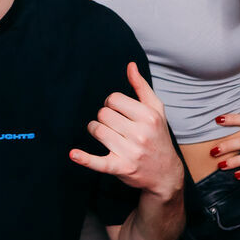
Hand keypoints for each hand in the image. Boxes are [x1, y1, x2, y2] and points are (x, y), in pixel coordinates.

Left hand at [70, 62, 183, 200]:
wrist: (165, 173)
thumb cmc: (158, 136)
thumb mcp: (156, 110)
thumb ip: (141, 87)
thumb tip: (130, 65)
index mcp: (149, 116)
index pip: (114, 99)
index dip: (111, 104)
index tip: (117, 112)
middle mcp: (141, 133)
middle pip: (103, 114)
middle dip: (104, 118)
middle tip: (113, 125)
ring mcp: (131, 152)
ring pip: (98, 131)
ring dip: (96, 131)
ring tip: (106, 135)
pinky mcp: (121, 168)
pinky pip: (99, 162)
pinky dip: (85, 159)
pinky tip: (73, 154)